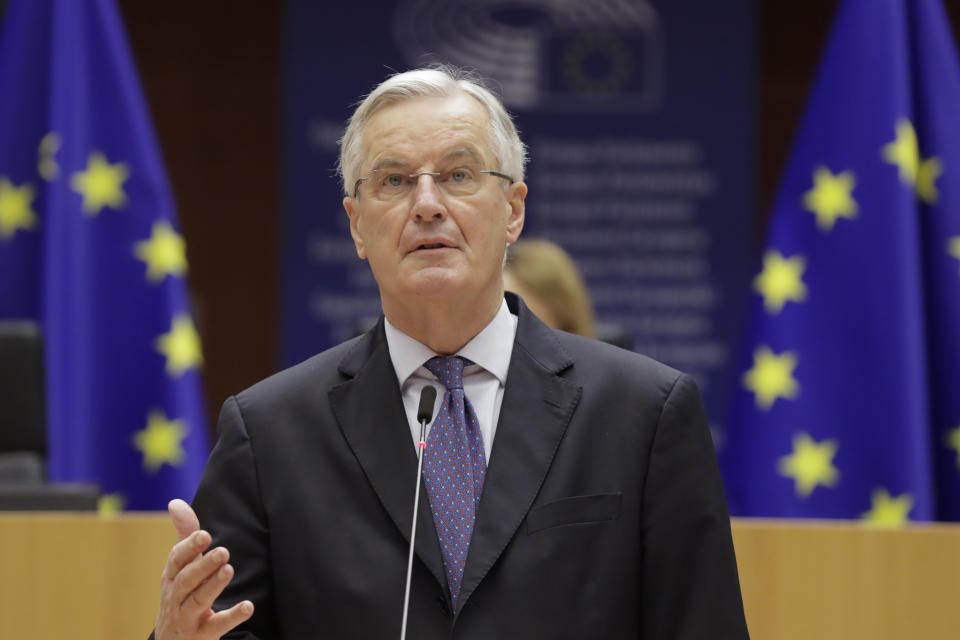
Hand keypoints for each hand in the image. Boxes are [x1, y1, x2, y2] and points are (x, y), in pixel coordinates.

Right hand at [155, 499, 253, 639]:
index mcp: (171, 577)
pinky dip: (231, 617)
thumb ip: (185, 536)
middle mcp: (175, 597)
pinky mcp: (200, 635)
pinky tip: (248, 606)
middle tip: (223, 551)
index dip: (188, 547)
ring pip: (197, 601)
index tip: (204, 534)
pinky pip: (215, 627)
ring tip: (229, 570)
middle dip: (203, 565)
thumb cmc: (180, 596)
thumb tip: (175, 502)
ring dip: (213, 586)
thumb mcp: (181, 568)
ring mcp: (187, 618)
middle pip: (186, 580)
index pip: (176, 560)